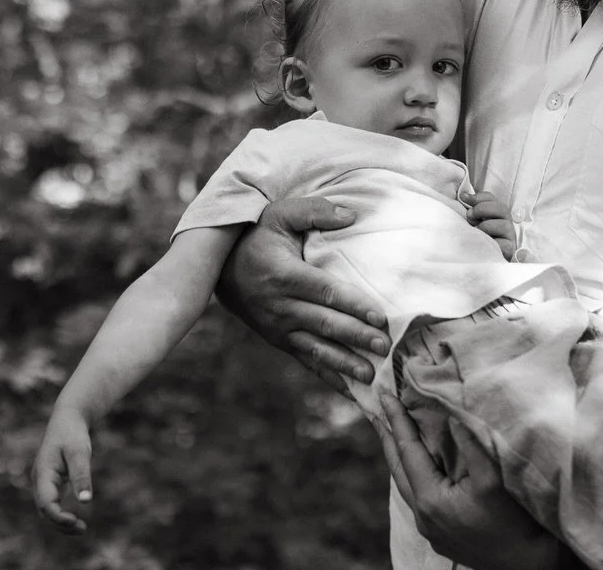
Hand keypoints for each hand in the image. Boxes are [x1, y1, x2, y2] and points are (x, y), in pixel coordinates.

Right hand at [33, 407, 94, 533]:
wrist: (68, 417)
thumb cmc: (73, 433)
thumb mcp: (80, 452)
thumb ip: (81, 475)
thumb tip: (86, 501)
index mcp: (43, 473)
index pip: (46, 504)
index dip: (58, 517)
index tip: (75, 522)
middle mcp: (40, 480)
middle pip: (45, 510)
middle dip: (61, 523)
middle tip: (82, 529)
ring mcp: (44, 481)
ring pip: (48, 508)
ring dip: (61, 521)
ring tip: (82, 529)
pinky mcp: (51, 481)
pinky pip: (53, 502)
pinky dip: (62, 512)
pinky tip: (76, 519)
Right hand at [214, 196, 390, 392]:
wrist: (217, 268)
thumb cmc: (256, 236)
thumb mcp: (280, 214)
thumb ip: (315, 212)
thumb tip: (351, 215)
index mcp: (285, 275)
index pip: (326, 292)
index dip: (354, 305)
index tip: (380, 316)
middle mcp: (281, 306)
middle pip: (326, 324)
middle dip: (357, 337)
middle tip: (386, 347)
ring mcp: (279, 328)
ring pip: (317, 349)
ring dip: (345, 363)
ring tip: (372, 375)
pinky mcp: (278, 340)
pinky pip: (305, 361)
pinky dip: (328, 376)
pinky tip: (350, 390)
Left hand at [373, 393, 560, 569]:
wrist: (527, 564)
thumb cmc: (513, 523)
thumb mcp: (493, 480)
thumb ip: (471, 446)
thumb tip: (453, 417)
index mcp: (430, 499)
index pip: (408, 450)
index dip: (396, 420)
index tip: (385, 394)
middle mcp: (422, 516)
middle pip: (397, 468)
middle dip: (387, 437)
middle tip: (377, 409)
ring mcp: (428, 529)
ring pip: (405, 485)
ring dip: (398, 457)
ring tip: (391, 433)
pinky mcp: (438, 536)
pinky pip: (416, 498)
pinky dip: (412, 475)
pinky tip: (416, 467)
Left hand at [463, 189, 515, 258]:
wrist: (479, 261)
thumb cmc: (475, 239)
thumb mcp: (472, 222)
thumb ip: (470, 207)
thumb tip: (463, 195)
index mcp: (495, 213)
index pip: (491, 198)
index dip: (478, 197)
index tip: (463, 199)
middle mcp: (505, 222)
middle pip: (501, 208)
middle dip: (482, 209)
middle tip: (470, 216)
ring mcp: (509, 236)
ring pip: (504, 225)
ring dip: (486, 227)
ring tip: (477, 233)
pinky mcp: (510, 249)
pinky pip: (504, 243)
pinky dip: (492, 242)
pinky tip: (483, 243)